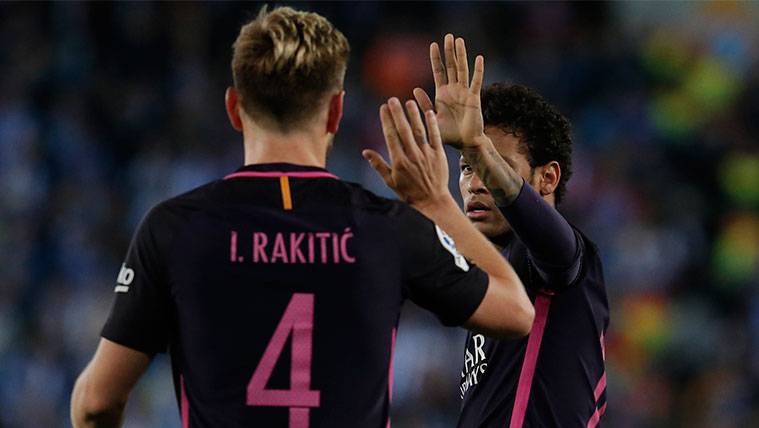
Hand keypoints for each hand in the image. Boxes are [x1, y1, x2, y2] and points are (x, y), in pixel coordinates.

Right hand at [362, 97, 452, 210]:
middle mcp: (412, 155)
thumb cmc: (409, 193)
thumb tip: (365, 152)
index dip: (386, 120)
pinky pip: (435, 136)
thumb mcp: (390, 182)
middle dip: (397, 113)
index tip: (383, 108)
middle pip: (403, 130)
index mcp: (399, 161)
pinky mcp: (439, 154)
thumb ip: (378, 165)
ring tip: (409, 102)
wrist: (432, 201)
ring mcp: (427, 154)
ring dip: (414, 115)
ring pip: (419, 130)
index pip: (391, 136)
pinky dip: (432, 124)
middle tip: (393, 99)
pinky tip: (429, 112)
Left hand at [413, 34, 485, 149]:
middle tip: (448, 36)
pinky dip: (478, 70)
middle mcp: (454, 90)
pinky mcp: (474, 98)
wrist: (465, 143)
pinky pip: (476, 82)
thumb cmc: (448, 135)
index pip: (439, 72)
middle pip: (451, 66)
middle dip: (449, 51)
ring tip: (459, 40)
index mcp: (442, 94)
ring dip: (461, 55)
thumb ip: (425, 104)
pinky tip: (479, 58)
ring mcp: (465, 92)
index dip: (436, 59)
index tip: (433, 45)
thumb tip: (414, 89)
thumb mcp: (432, 118)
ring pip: (462, 70)